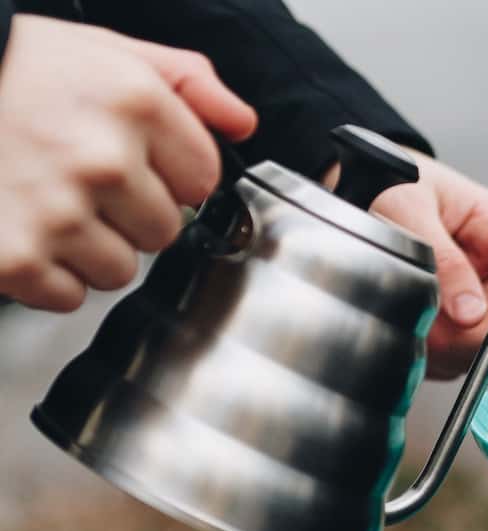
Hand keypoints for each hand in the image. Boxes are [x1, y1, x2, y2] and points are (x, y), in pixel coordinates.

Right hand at [0, 15, 256, 311]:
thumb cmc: (18, 72)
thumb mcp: (108, 53)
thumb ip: (187, 84)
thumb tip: (241, 123)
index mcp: (135, 104)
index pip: (203, 180)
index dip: (171, 176)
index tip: (138, 164)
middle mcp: (102, 160)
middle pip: (165, 233)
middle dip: (132, 216)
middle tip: (83, 184)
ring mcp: (58, 213)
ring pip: (120, 271)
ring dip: (91, 250)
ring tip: (51, 205)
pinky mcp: (17, 258)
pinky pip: (69, 296)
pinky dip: (48, 275)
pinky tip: (26, 230)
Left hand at [325, 151, 487, 379]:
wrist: (349, 185)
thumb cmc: (385, 182)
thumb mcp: (409, 208)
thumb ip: (442, 259)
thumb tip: (470, 314)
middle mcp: (487, 267)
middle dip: (473, 335)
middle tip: (432, 326)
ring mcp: (466, 297)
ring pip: (476, 344)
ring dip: (444, 343)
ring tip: (407, 312)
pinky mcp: (443, 322)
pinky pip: (447, 355)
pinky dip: (426, 351)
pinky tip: (403, 323)